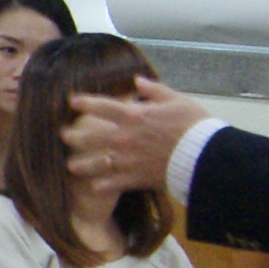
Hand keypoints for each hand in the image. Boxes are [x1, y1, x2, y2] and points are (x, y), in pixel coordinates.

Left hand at [66, 75, 206, 198]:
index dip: (85, 103)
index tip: (72, 101)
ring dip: (81, 165)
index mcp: (134, 116)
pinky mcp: (136, 178)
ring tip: (71, 165)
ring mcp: (128, 160)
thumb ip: (154, 90)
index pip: (102, 106)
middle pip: (92, 137)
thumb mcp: (176, 99)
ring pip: (97, 163)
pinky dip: (102, 186)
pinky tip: (93, 186)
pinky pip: (113, 184)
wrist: (205, 155)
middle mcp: (125, 138)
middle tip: (63, 136)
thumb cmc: (194, 124)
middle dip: (74, 136)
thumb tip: (137, 80)